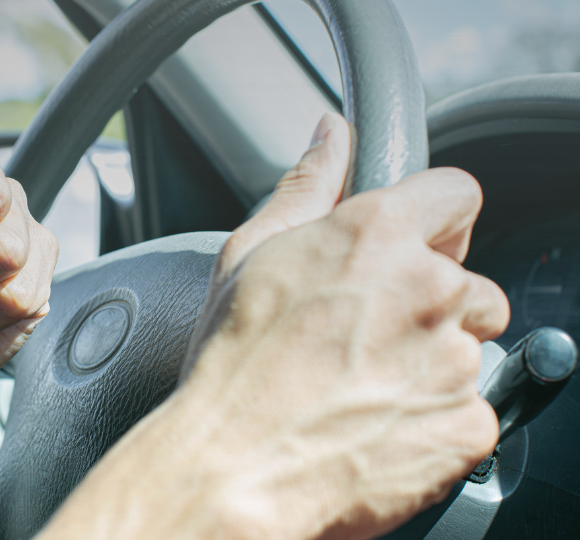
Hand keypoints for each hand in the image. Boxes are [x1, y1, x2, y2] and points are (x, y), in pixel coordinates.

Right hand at [38, 116, 508, 539]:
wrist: (232, 467)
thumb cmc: (231, 366)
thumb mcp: (250, 256)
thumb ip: (306, 185)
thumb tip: (330, 134)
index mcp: (377, 236)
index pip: (457, 194)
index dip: (434, 220)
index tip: (414, 247)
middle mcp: (429, 289)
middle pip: (468, 280)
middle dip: (430, 302)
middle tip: (364, 334)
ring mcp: (454, 360)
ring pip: (469, 347)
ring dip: (431, 361)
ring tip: (361, 385)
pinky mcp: (468, 423)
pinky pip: (470, 409)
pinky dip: (433, 417)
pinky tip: (375, 423)